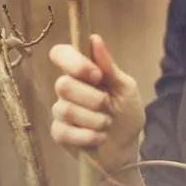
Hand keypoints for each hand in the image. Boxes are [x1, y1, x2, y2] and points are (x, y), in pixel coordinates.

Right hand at [49, 34, 144, 171]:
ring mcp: (60, 111)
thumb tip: (94, 39)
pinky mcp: (59, 133)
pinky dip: (88, 136)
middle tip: (107, 104)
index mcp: (82, 73)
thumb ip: (109, 67)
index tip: (96, 74)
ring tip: (107, 123)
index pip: (60, 54)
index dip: (73, 61)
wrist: (127, 146)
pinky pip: (64, 131)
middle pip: (62, 84)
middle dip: (92, 98)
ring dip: (94, 119)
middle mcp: (67, 89)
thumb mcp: (125, 88)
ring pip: (65, 109)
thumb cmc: (126, 113)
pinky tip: (99, 137)